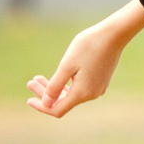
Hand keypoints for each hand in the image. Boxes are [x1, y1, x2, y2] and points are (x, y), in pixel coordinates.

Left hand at [26, 0, 143, 117]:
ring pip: (71, 94)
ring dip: (54, 88)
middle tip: (30, 81)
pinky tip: (58, 75)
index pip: (57, 109)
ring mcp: (97, 88)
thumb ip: (55, 86)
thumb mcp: (67, 65)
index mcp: (82, 92)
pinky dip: (66, 84)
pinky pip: (79, 89)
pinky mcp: (100, 81)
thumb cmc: (88, 46)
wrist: (114, 34)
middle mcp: (91, 94)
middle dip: (45, 94)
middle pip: (63, 102)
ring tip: (38, 77)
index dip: (42, 106)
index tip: (28, 99)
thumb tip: (46, 104)